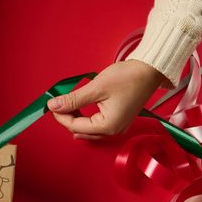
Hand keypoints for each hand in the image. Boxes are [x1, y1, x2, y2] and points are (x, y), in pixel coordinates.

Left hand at [47, 60, 165, 138]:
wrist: (150, 70)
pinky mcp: (119, 120)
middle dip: (67, 118)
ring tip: (65, 107)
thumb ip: (73, 99)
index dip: (61, 115)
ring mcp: (117, 127)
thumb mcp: (96, 88)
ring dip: (75, 120)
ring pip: (89, 129)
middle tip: (56, 104)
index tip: (51, 104)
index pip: (75, 126)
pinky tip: (78, 112)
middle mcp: (113, 131)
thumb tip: (53, 106)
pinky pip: (97, 126)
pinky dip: (86, 119)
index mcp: (108, 126)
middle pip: (81, 130)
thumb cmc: (127, 77)